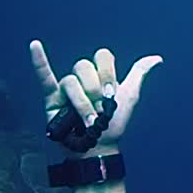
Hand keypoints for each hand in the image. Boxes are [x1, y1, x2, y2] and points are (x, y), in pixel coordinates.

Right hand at [30, 40, 162, 154]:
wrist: (99, 147)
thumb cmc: (113, 123)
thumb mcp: (130, 97)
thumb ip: (139, 74)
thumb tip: (158, 58)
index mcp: (100, 75)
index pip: (102, 57)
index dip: (107, 71)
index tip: (111, 91)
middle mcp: (83, 78)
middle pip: (84, 67)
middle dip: (94, 89)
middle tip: (100, 108)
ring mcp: (67, 88)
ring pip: (70, 81)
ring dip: (82, 103)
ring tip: (88, 120)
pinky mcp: (52, 99)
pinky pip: (44, 77)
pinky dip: (38, 61)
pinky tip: (35, 45)